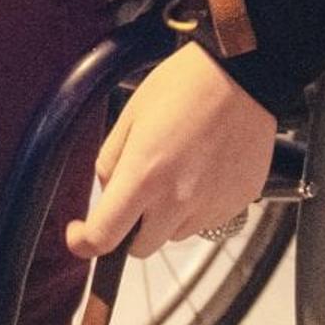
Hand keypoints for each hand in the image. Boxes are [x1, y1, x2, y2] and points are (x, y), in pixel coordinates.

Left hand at [67, 45, 276, 257]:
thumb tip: (109, 193)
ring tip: (178, 173)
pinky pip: (207, 221)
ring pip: (175, 235)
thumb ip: (111, 162)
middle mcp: (178, 199)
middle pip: (141, 248)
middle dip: (130, 229)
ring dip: (167, 218)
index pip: (104, 236)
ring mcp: (211, 205)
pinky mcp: (237, 203)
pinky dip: (198, 208)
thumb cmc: (187, 85)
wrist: (244, 75)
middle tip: (136, 195)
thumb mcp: (130, 116)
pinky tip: (202, 172)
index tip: (80, 235)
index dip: (84, 242)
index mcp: (144, 176)